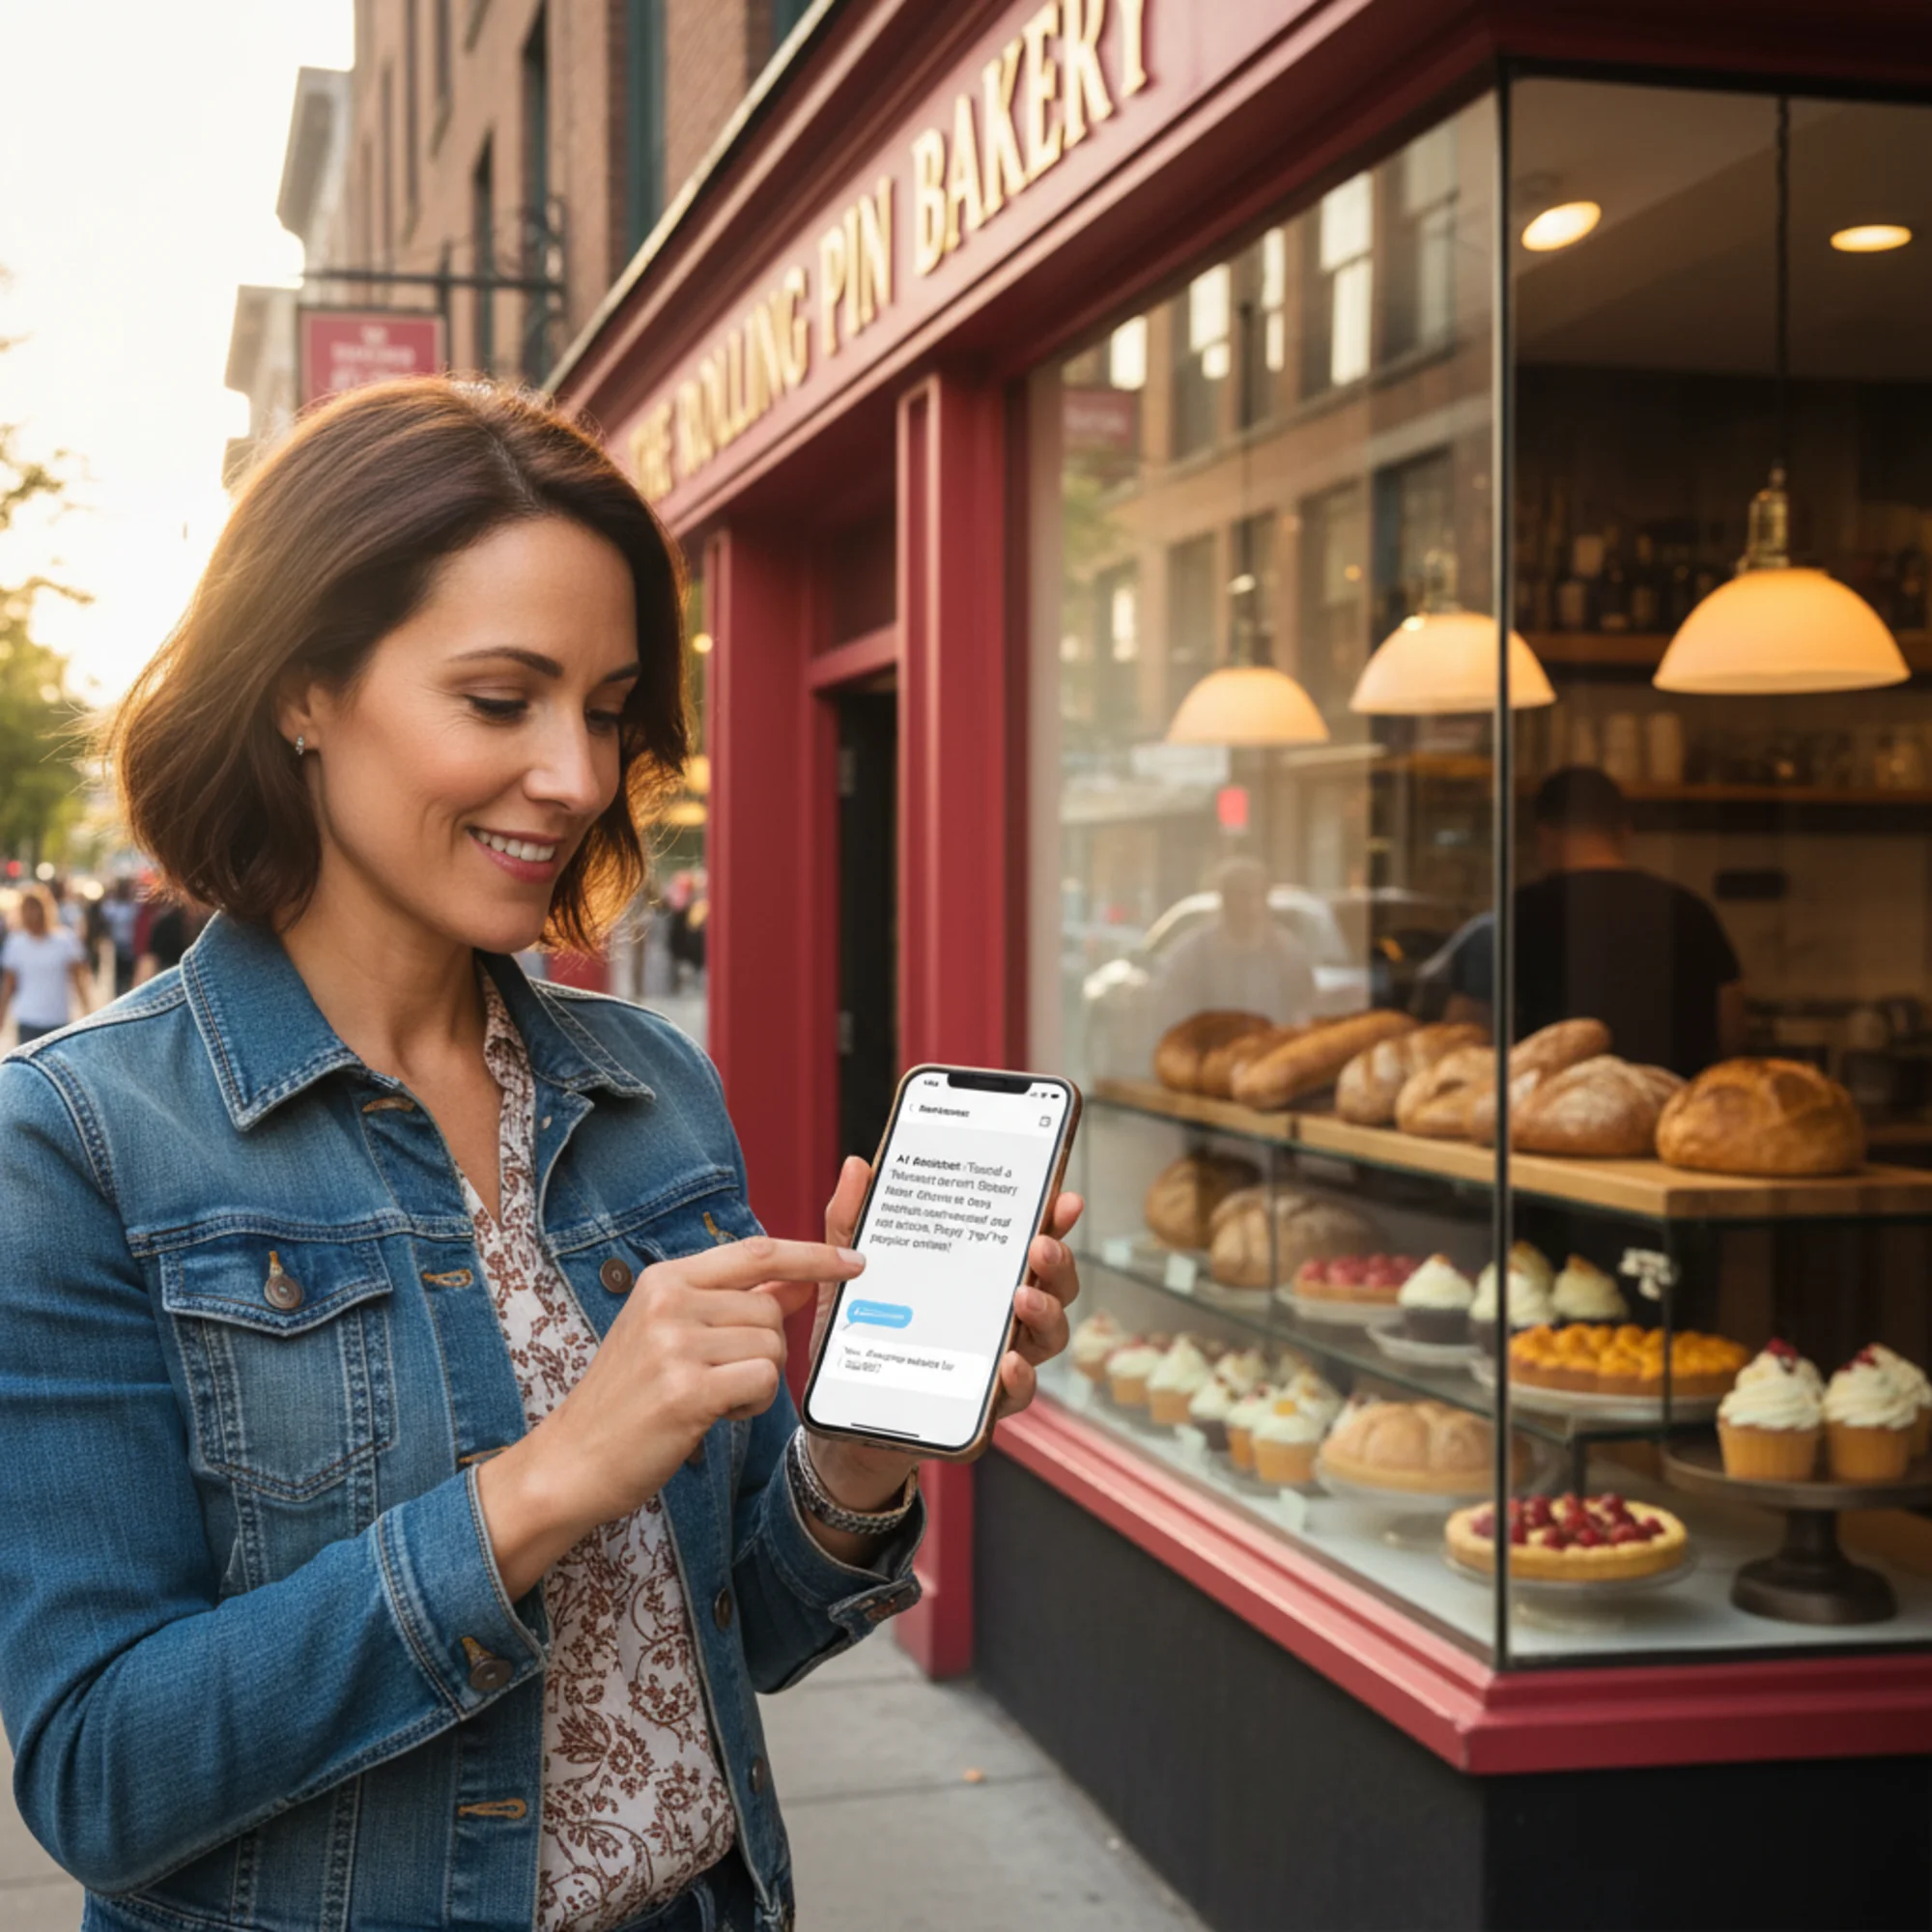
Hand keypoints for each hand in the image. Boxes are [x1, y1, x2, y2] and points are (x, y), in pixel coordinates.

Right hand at [478, 1237, 863, 1596]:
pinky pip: (764, 1380)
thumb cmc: (628, 1399)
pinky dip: (753, 1403)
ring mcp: (675, 1344)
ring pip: (772, 1347)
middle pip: (771, 1309)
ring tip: (713, 1398)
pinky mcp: (686, 1389)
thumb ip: (736, 1301)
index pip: (756, 1251)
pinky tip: (717, 1414)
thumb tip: (802, 1276)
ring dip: (759, 1381)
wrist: (572, 1460)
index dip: (811, 1253)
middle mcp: (669, 1301)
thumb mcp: (672, 1332)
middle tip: (725, 1377)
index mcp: (665, 1280)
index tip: (852, 1260)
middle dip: (768, 1348)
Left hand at [804, 1155, 1085, 1508]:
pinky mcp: (987, 1402)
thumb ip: (852, 1220)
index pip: (1028, 1239)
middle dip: (1057, 1261)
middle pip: (1054, 1284)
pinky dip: (1021, 1376)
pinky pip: (1020, 1391)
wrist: (845, 1411)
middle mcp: (1002, 1312)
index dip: (1054, 1220)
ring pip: (1050, 1335)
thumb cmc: (862, 1331)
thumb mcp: (848, 1271)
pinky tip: (1008, 1362)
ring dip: (1046, 1312)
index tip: (1063, 1199)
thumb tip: (859, 1166)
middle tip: (1040, 1246)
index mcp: (981, 1273)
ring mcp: (1000, 1356)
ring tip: (1023, 1298)